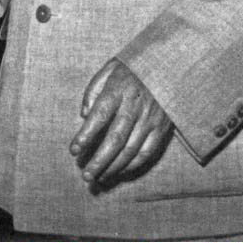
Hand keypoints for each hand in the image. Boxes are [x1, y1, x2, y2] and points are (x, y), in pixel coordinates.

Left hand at [69, 58, 172, 184]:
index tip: (74, 150)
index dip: (85, 135)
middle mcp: (134, 106)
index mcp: (118, 90)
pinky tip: (119, 171)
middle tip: (86, 176)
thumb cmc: (132, 68)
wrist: (168, 64)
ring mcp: (150, 118)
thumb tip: (84, 115)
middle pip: (114, 139)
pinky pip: (146, 152)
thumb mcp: (109, 68)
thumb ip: (93, 89)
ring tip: (99, 178)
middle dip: (99, 161)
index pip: (99, 116)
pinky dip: (132, 166)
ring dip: (113, 167)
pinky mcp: (161, 128)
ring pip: (130, 150)